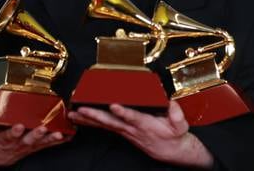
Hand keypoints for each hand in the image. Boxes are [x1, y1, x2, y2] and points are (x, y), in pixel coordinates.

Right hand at [0, 114, 68, 165]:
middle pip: (28, 140)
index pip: (8, 136)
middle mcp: (18, 144)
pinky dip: (60, 140)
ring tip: (59, 133)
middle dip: (36, 134)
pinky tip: (69, 135)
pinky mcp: (36, 146)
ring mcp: (28, 146)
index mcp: (3, 140)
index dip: (14, 132)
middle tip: (42, 128)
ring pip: (41, 143)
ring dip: (50, 138)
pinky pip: (49, 144)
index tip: (19, 126)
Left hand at [68, 101, 212, 168]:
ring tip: (73, 113)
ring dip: (88, 119)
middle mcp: (132, 128)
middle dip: (95, 115)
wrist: (171, 150)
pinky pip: (104, 126)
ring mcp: (125, 131)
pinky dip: (91, 122)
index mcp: (145, 124)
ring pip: (104, 124)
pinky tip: (80, 118)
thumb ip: (176, 114)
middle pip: (111, 122)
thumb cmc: (174, 134)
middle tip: (81, 108)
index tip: (114, 106)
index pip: (133, 118)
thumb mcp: (180, 125)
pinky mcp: (122, 131)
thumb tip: (171, 102)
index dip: (123, 112)